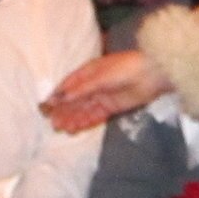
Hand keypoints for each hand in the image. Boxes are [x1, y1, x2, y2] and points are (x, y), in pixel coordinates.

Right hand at [40, 50, 171, 132]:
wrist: (152, 74)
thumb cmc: (126, 68)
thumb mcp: (100, 77)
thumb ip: (81, 88)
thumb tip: (62, 97)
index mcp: (88, 71)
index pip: (68, 85)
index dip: (57, 95)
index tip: (45, 107)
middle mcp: (93, 84)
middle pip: (74, 99)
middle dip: (63, 111)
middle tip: (52, 123)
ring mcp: (102, 96)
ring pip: (83, 109)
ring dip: (72, 118)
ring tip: (62, 129)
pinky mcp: (112, 106)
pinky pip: (95, 115)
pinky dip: (85, 121)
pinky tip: (76, 128)